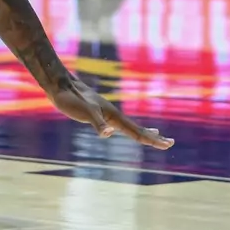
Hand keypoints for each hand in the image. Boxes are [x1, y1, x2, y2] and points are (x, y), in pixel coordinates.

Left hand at [51, 78, 173, 149]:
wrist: (60, 85)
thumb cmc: (71, 99)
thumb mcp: (84, 112)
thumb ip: (97, 123)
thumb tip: (109, 133)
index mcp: (113, 116)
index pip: (136, 132)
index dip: (152, 139)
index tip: (167, 144)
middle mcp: (112, 115)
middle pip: (136, 129)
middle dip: (153, 137)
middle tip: (169, 143)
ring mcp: (105, 113)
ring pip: (128, 125)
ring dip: (143, 132)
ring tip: (155, 133)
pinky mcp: (96, 113)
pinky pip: (117, 124)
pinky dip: (126, 128)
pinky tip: (121, 129)